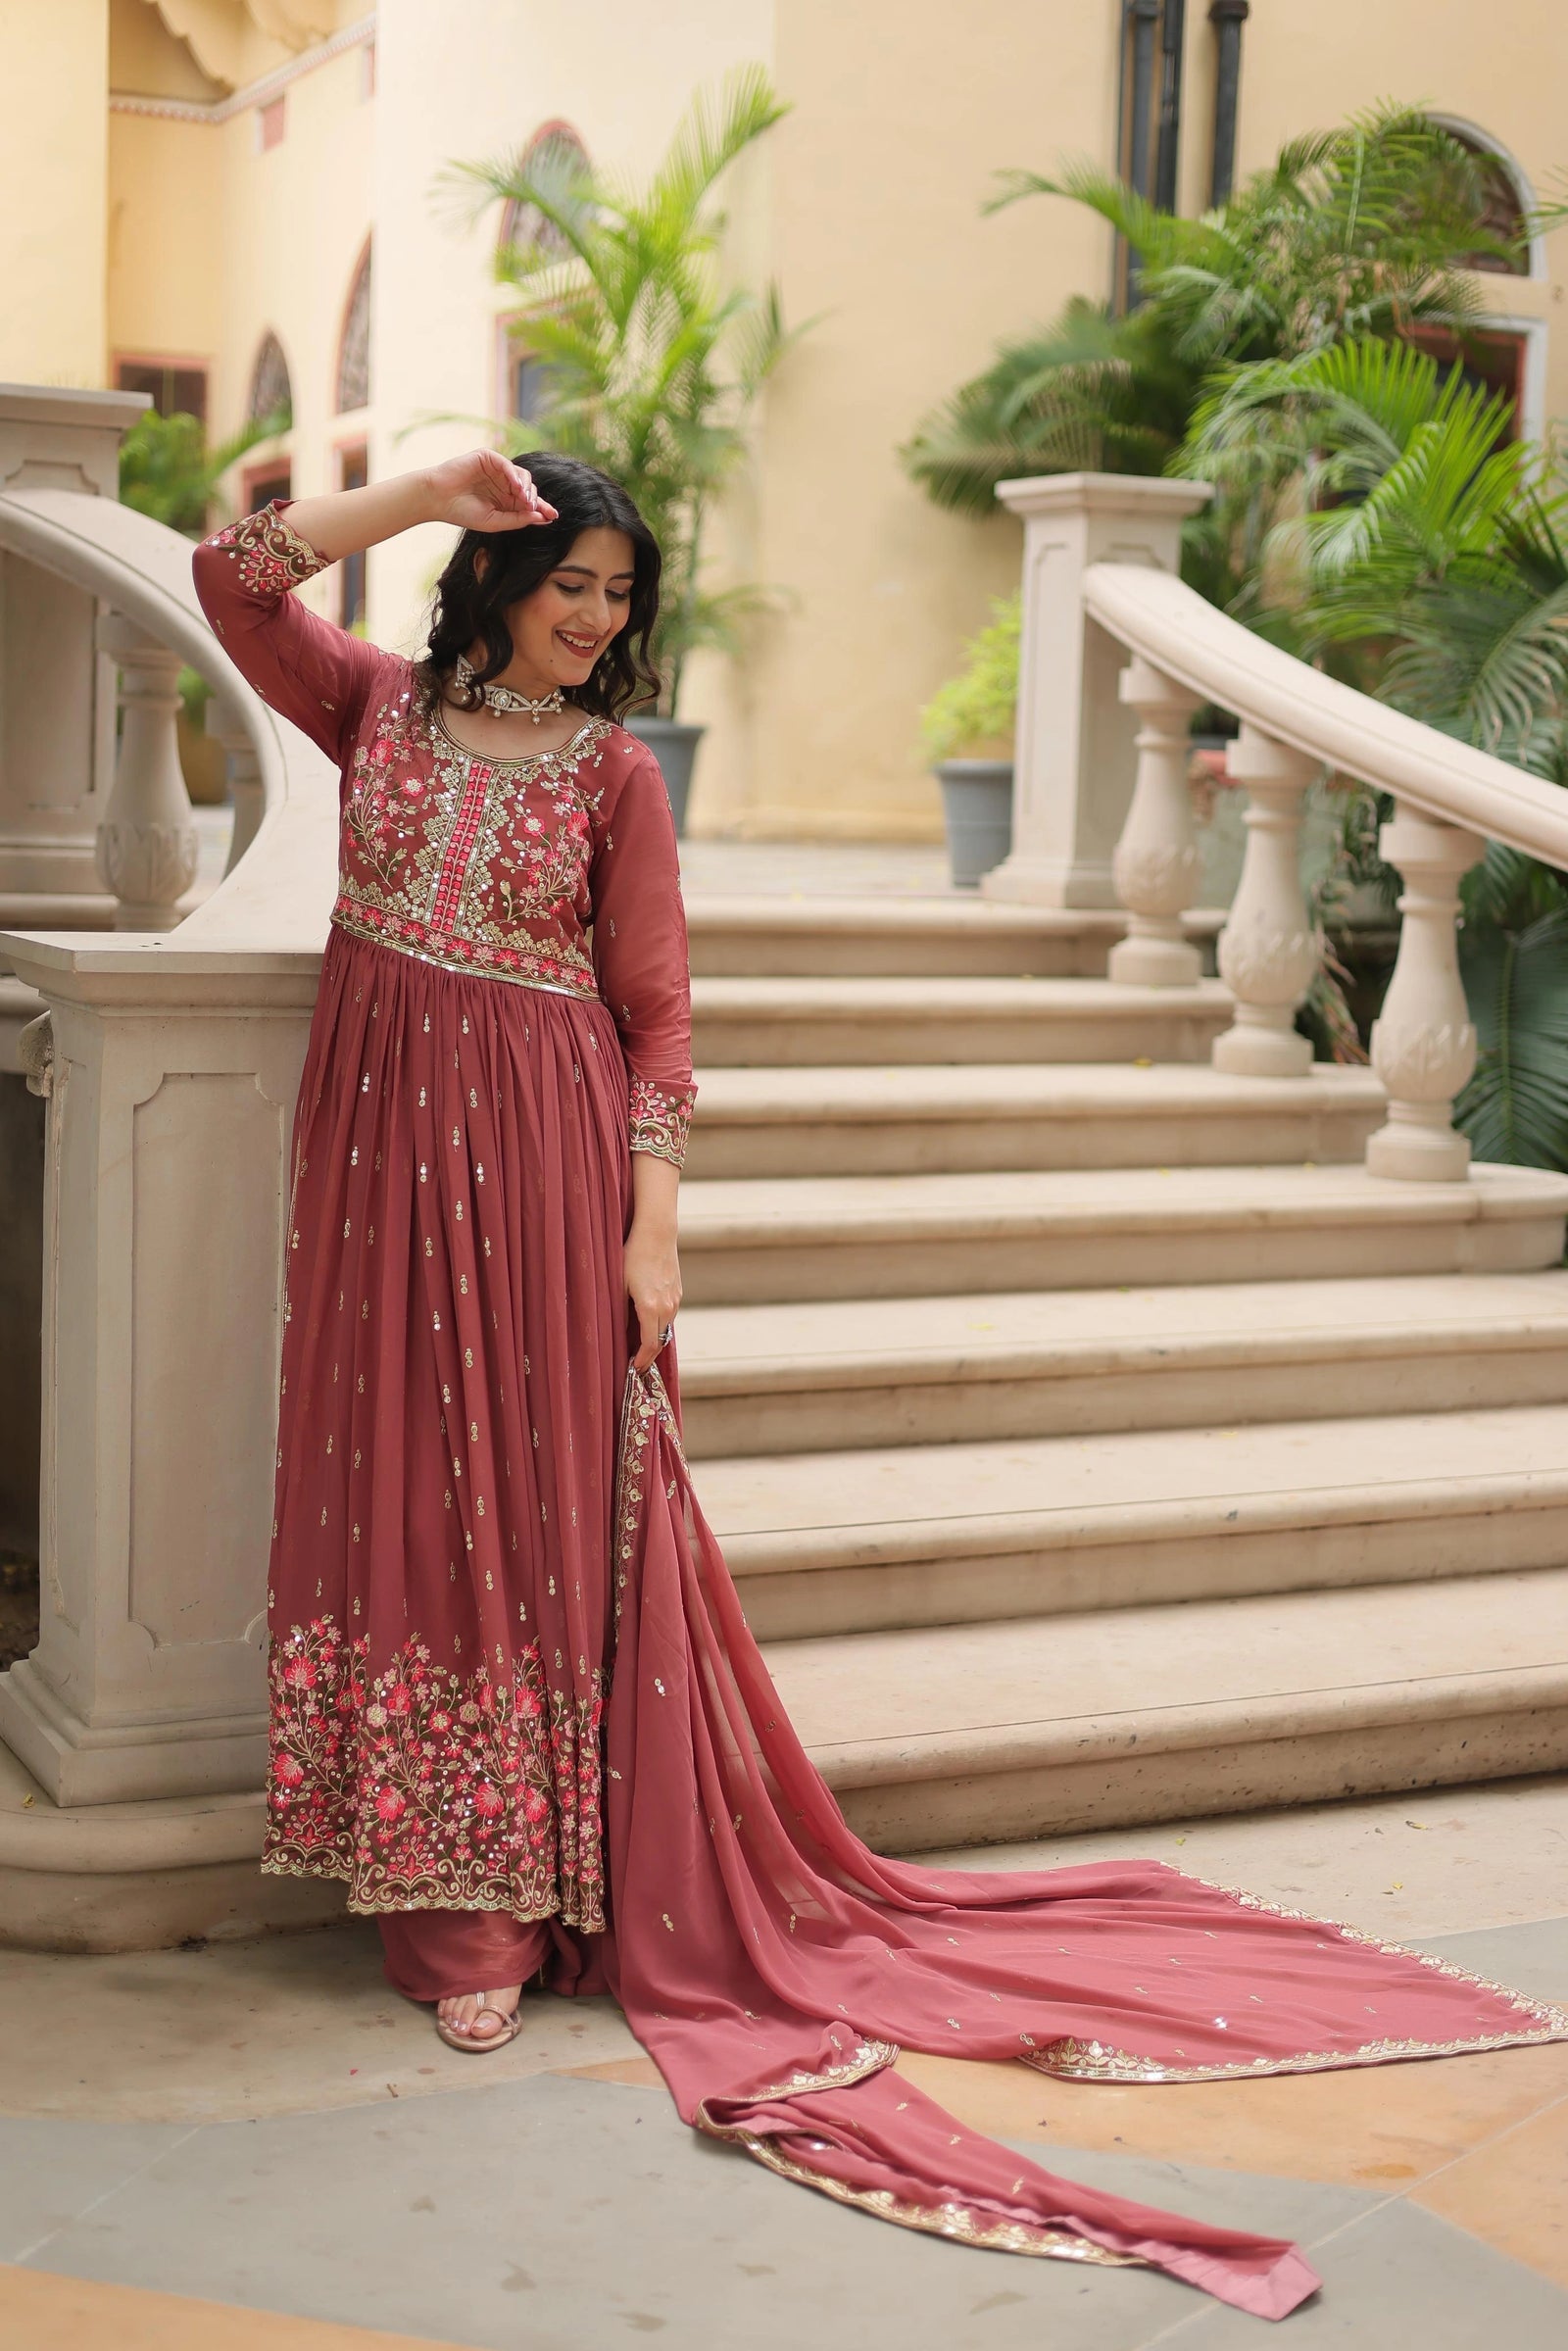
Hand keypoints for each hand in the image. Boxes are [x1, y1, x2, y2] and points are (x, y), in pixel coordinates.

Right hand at [425, 449, 557, 533]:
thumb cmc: (463, 512)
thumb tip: (541, 517)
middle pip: (528, 488)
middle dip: (536, 499)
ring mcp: (496, 470)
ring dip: (526, 488)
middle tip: (537, 509)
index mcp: (505, 500)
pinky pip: (507, 464)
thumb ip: (517, 519)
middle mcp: (503, 484)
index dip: (541, 508)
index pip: (528, 503)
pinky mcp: (487, 458)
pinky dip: (513, 475)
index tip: (553, 516)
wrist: (438, 499)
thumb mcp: (495, 521)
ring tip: (525, 500)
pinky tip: (515, 487)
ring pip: (521, 475)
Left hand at [624, 1218, 680, 1372]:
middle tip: (637, 1364)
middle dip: (649, 1355)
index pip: (650, 1345)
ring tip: (641, 1347)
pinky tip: (649, 1324)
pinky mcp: (678, 1292)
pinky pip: (669, 1316)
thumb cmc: (633, 1256)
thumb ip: (618, 1310)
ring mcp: (675, 1300)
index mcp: (650, 1308)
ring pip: (666, 1329)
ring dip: (655, 1340)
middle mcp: (667, 1307)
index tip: (633, 1368)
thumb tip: (617, 1331)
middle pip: (660, 1341)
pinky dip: (660, 1326)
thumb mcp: (618, 1284)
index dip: (642, 1360)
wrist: (657, 1233)